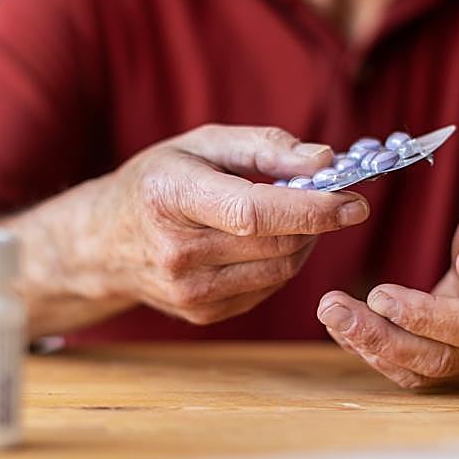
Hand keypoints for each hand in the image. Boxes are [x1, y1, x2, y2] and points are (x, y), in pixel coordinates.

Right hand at [95, 124, 369, 324]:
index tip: (355, 200)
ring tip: (293, 215)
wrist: (103, 242)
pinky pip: (267, 287)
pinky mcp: (202, 314)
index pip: (254, 212)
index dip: (312, 208)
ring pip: (281, 269)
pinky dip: (282, 262)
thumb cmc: (158, 182)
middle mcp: (177, 252)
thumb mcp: (201, 144)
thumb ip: (265, 147)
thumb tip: (324, 160)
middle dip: (318, 221)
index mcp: (171, 198)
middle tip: (331, 197)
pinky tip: (264, 241)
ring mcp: (188, 291)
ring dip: (304, 241)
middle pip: (277, 243)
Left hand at [316, 199, 458, 388]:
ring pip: (420, 372)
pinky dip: (372, 351)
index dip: (427, 316)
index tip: (380, 295)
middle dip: (381, 336)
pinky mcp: (452, 373)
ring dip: (369, 346)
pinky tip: (341, 328)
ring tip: (330, 313)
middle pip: (440, 358)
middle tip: (332, 308)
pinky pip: (409, 372)